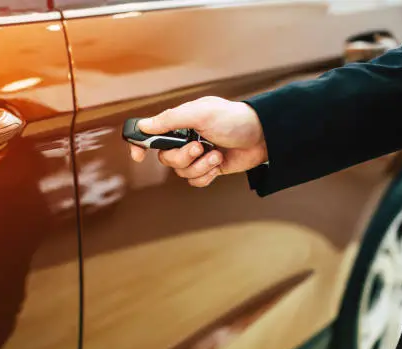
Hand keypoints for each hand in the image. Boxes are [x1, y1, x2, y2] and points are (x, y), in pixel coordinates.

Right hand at [129, 97, 266, 186]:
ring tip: (215, 155)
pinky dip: (205, 176)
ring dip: (199, 166)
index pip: (151, 134)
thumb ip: (170, 119)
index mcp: (180, 123)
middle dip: (183, 157)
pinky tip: (217, 165)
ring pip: (181, 172)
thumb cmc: (234, 119)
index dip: (140, 144)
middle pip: (166, 158)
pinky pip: (195, 181)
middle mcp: (185, 139)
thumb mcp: (200, 113)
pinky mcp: (208, 169)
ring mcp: (197, 155)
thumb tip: (145, 125)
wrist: (263, 136)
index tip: (138, 156)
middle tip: (200, 147)